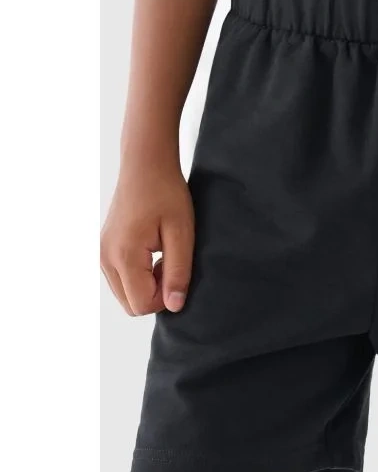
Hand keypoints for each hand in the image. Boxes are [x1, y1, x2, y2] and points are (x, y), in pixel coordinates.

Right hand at [101, 161, 193, 316]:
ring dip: (148, 284)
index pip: (142, 305)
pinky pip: (121, 279)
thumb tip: (174, 306)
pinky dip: (139, 275)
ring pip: (125, 294)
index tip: (177, 270)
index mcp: (123, 255)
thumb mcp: (181, 233)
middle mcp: (105, 258)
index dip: (166, 297)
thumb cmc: (167, 194)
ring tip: (164, 255)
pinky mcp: (104, 248)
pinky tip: (154, 252)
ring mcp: (101, 254)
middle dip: (156, 294)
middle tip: (172, 263)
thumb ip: (178, 272)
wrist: (146, 165)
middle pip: (131, 305)